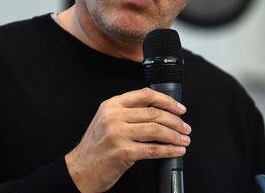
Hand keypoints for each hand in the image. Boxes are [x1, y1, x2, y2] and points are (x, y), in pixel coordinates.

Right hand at [64, 87, 190, 191]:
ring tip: (184, 140)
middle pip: (154, 112)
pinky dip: (169, 150)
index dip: (166, 100)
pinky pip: (153, 149)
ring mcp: (118, 134)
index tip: (179, 108)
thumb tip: (160, 112)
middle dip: (175, 120)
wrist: (79, 170)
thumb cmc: (95, 147)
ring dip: (175, 135)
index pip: (145, 94)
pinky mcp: (123, 152)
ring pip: (156, 130)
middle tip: (185, 127)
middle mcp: (114, 117)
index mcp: (112, 105)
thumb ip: (128, 113)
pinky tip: (176, 151)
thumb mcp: (107, 121)